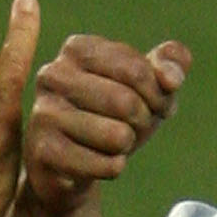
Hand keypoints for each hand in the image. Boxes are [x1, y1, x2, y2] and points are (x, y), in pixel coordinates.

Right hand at [25, 33, 189, 215]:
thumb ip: (171, 62)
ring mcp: (44, 113)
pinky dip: (114, 168)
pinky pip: (106, 165)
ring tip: (111, 143)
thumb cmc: (112, 114)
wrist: (68, 163)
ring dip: (127, 145)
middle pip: (127, 103)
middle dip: (143, 121)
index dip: (158, 96)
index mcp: (78, 48)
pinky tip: (98, 161)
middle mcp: (54, 75)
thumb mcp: (147, 84)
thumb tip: (171, 79)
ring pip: (117, 136)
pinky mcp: (44, 152)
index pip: (138, 71)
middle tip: (133, 128)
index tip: (152, 104)